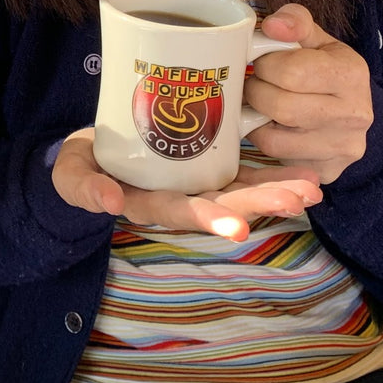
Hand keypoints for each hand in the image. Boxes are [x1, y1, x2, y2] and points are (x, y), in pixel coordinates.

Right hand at [51, 128, 321, 242]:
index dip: (207, 218)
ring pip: (239, 192)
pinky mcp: (204, 166)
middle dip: (260, 203)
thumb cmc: (78, 165)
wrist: (89, 154)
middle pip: (222, 204)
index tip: (238, 227)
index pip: (179, 212)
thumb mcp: (70, 173)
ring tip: (313, 188)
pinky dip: (272, 173)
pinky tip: (306, 172)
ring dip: (276, 191)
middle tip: (299, 199)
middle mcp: (176, 199)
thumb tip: (109, 203)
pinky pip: (242, 173)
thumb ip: (82, 186)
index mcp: (144, 203)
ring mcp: (193, 184)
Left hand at [244, 4, 374, 184]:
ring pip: (274, 140)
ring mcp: (342, 148)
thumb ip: (295, 21)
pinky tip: (270, 126)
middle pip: (281, 107)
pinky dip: (265, 142)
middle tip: (254, 84)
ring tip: (259, 105)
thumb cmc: (325, 68)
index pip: (291, 72)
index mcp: (351, 74)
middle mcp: (353, 115)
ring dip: (255, 120)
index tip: (262, 62)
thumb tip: (271, 26)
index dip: (265, 65)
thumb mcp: (316, 38)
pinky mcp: (327, 171)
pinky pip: (278, 161)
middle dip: (256, 92)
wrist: (352, 110)